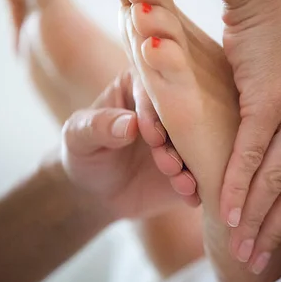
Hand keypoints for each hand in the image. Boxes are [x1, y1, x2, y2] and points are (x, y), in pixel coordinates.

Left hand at [61, 72, 197, 219]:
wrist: (95, 191)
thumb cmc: (84, 151)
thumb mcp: (79, 135)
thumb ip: (99, 125)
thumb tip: (131, 124)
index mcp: (142, 85)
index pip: (155, 91)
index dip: (156, 113)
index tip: (152, 136)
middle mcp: (170, 107)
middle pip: (185, 114)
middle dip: (179, 141)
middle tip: (168, 165)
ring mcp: (186, 136)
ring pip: (199, 143)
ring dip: (192, 164)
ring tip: (182, 183)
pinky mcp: (193, 164)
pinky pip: (201, 171)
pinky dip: (198, 184)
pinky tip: (191, 196)